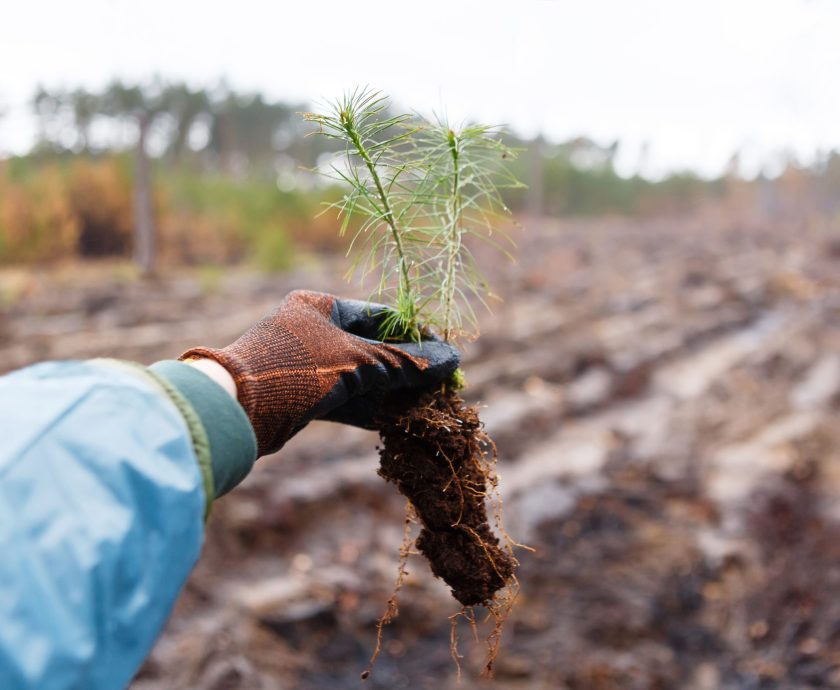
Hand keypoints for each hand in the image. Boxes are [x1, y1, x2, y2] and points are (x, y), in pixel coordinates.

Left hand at [180, 290, 458, 455]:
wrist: (235, 410)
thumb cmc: (297, 369)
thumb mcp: (358, 363)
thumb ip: (405, 363)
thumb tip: (452, 360)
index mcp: (320, 306)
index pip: (381, 316)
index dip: (416, 335)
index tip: (444, 354)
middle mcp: (313, 331)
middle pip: (374, 348)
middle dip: (407, 368)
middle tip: (440, 386)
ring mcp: (307, 364)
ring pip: (361, 376)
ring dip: (392, 392)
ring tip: (426, 406)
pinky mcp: (302, 396)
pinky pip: (346, 398)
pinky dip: (371, 408)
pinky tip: (398, 420)